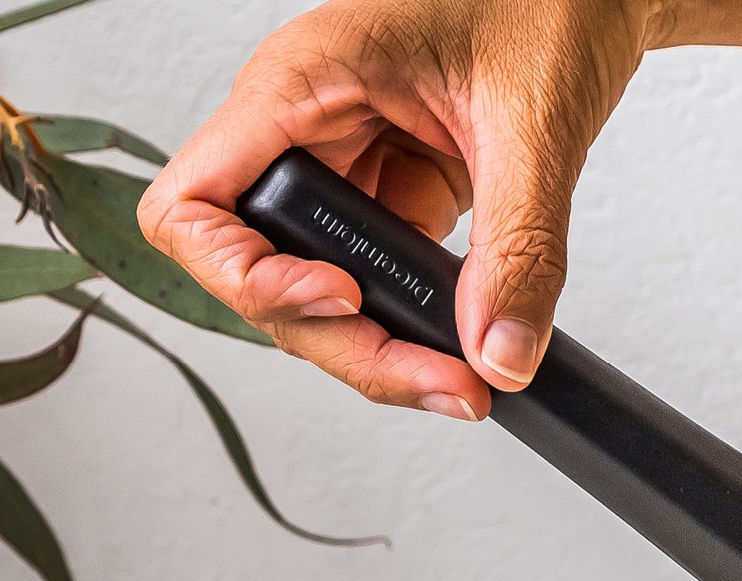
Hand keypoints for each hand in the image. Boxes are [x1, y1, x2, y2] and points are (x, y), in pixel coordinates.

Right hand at [138, 0, 656, 418]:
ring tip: (466, 380)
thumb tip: (498, 354)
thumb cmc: (548, 5)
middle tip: (446, 382)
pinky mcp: (398, 195)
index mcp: (299, 85)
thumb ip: (520, 247)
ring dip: (383, 351)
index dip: (247, 276)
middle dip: (346, 343)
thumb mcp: (534, 125)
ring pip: (320, 296)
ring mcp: (350, 168)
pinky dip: (418, 329)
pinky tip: (471, 348)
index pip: (192, 206)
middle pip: (263, 276)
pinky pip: (379, 284)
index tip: (343, 298)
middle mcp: (306, 130)